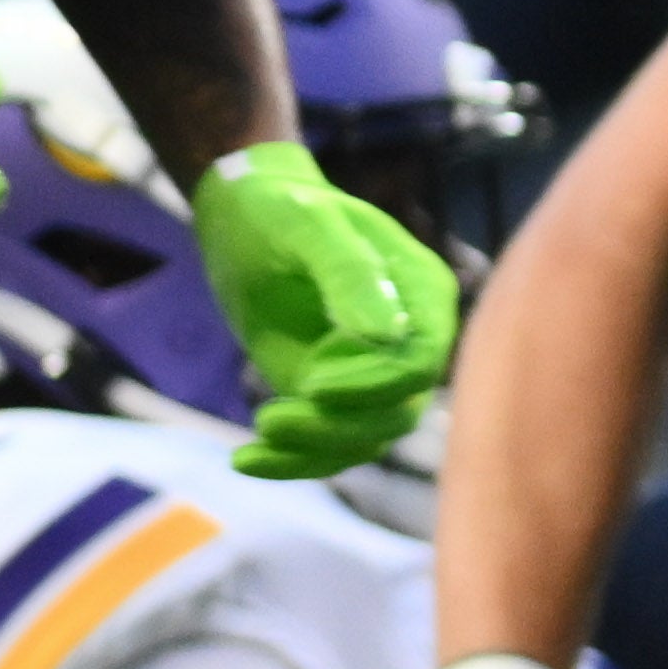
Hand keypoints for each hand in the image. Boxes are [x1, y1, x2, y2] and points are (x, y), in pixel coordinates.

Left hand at [192, 140, 458, 479]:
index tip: (311, 385)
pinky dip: (293, 460)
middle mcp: (408, 338)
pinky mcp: (331, 389)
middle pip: (398, 409)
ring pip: (366, 435)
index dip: (375, 384)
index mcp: (421, 294)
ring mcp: (370, 369)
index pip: (420, 360)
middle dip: (337, 425)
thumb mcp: (309, 225)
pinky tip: (246, 458)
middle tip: (270, 419)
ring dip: (314, 449)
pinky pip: (329, 441)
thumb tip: (385, 335)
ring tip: (255, 439)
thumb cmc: (281, 209)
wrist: (246, 215)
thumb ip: (349, 274)